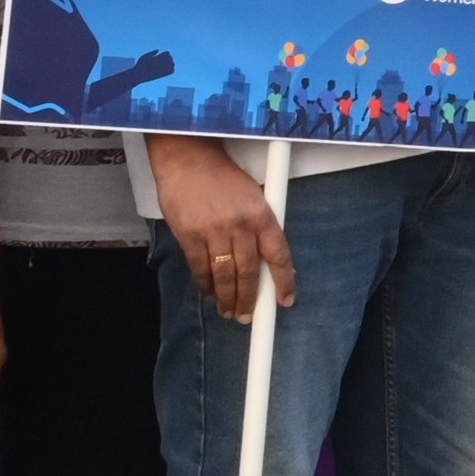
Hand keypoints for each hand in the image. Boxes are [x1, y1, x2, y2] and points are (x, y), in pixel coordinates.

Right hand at [156, 139, 286, 322]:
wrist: (189, 160)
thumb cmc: (223, 178)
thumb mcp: (253, 196)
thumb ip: (259, 227)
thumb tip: (266, 261)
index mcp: (262, 214)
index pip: (279, 255)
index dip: (284, 281)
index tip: (286, 300)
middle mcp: (241, 225)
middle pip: (249, 273)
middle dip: (249, 300)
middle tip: (248, 315)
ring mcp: (214, 232)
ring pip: (224, 276)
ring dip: (227, 299)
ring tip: (229, 311)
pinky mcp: (190, 235)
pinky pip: (199, 269)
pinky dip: (205, 285)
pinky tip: (209, 294)